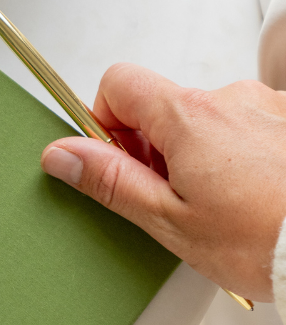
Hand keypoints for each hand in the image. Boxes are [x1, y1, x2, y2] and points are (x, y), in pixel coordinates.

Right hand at [40, 64, 285, 301]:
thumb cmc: (263, 241)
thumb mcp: (171, 220)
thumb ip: (111, 181)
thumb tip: (60, 153)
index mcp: (188, 116)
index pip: (120, 83)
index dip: (105, 120)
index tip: (118, 161)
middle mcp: (230, 98)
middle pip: (165, 106)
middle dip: (157, 149)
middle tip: (175, 202)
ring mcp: (269, 107)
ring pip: (211, 121)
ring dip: (203, 155)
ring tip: (225, 208)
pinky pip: (251, 130)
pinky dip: (243, 158)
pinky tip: (257, 199)